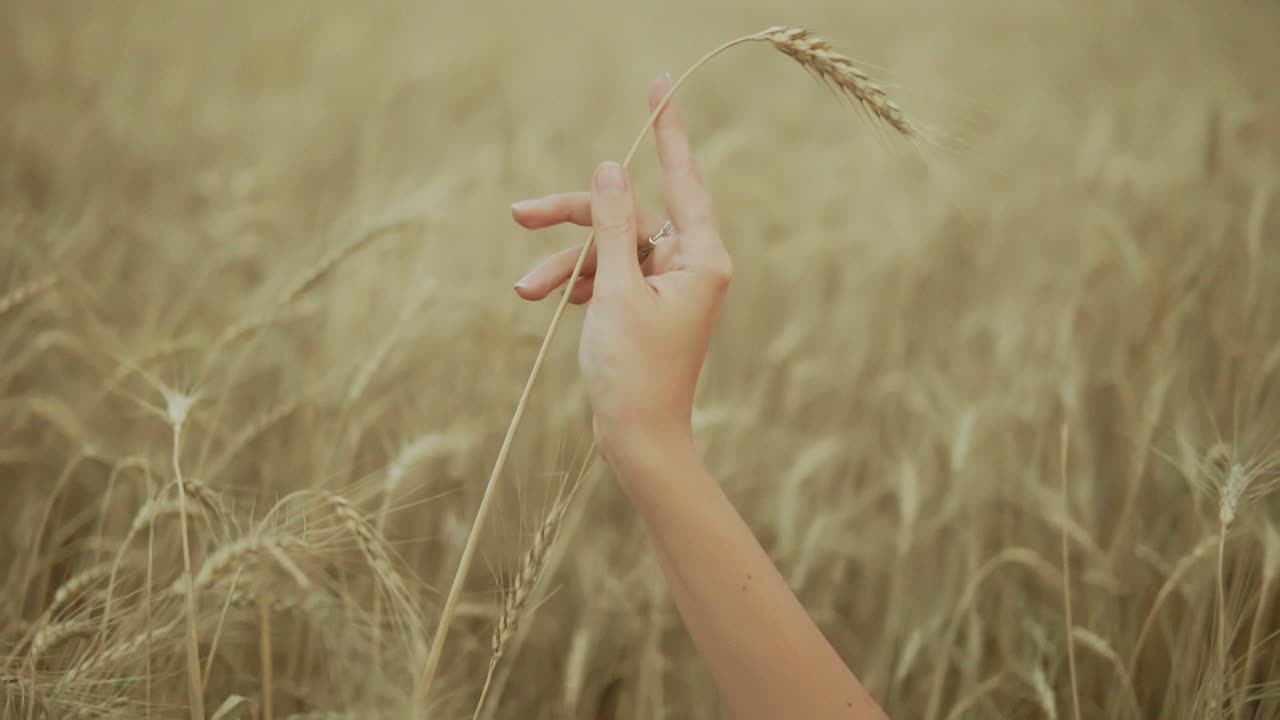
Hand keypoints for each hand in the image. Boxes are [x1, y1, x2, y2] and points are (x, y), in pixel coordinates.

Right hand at [510, 73, 731, 480]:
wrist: (637, 439)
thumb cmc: (633, 371)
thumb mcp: (614, 290)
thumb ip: (611, 225)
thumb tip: (611, 169)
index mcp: (701, 257)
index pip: (683, 179)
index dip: (667, 132)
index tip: (661, 86)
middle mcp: (691, 263)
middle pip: (628, 214)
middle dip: (573, 217)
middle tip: (520, 213)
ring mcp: (669, 283)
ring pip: (610, 245)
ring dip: (566, 262)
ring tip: (527, 291)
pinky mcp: (647, 301)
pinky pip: (609, 272)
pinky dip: (579, 282)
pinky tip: (553, 302)